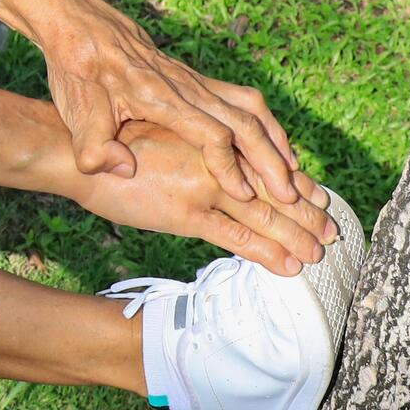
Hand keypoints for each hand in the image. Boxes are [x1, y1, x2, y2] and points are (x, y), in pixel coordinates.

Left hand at [36, 0, 324, 215]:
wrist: (79, 23)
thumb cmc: (75, 68)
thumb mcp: (75, 109)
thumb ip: (93, 145)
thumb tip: (123, 169)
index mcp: (158, 95)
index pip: (209, 133)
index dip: (228, 165)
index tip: (244, 195)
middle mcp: (184, 85)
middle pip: (242, 121)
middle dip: (270, 160)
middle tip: (292, 196)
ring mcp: (193, 79)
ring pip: (249, 107)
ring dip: (275, 140)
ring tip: (295, 173)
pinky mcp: (194, 78)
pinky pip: (241, 100)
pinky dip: (264, 124)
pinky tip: (273, 146)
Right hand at [64, 130, 337, 276]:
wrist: (78, 155)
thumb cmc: (116, 147)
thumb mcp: (165, 141)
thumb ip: (196, 155)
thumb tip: (222, 173)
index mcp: (213, 142)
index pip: (266, 166)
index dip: (296, 184)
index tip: (320, 199)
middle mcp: (217, 163)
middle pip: (274, 192)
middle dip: (306, 215)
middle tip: (331, 234)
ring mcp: (204, 189)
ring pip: (264, 216)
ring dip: (295, 237)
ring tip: (318, 255)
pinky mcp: (185, 213)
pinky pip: (236, 237)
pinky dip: (265, 253)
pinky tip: (286, 267)